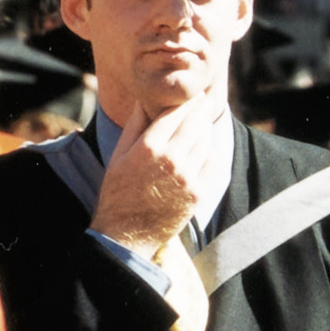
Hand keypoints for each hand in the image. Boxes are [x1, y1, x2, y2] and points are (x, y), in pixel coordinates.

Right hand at [89, 93, 218, 259]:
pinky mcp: (197, 193)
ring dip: (205, 129)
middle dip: (201, 109)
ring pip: (205, 141)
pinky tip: (203, 149)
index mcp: (148, 147)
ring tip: (202, 124)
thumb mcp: (118, 155)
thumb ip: (134, 126)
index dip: (186, 101)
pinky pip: (212, 163)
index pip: (175, 112)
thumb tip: (144, 101)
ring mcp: (187, 177)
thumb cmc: (117, 192)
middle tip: (204, 101)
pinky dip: (210, 152)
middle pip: (195, 122)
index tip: (192, 96)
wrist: (125, 234)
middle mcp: (170, 159)